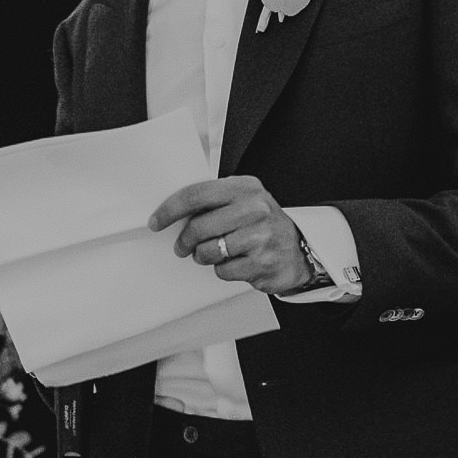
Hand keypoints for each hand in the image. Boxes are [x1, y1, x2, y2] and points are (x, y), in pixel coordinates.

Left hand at [150, 176, 311, 295]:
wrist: (301, 250)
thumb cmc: (263, 225)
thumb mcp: (245, 201)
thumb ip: (215, 201)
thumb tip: (174, 212)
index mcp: (247, 187)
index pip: (197, 194)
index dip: (171, 209)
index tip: (156, 221)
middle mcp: (256, 208)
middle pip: (199, 226)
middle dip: (185, 240)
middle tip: (183, 246)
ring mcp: (261, 236)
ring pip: (208, 251)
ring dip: (204, 256)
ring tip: (215, 253)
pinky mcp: (262, 263)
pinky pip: (223, 270)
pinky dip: (223, 270)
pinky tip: (236, 263)